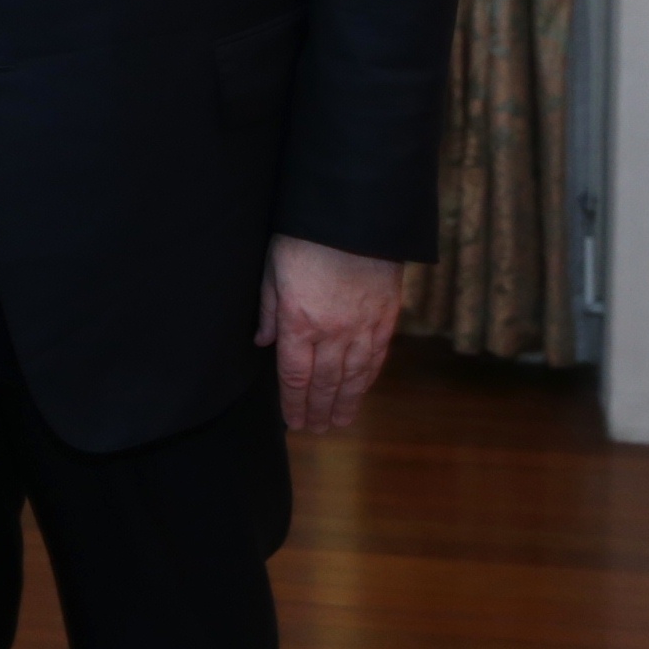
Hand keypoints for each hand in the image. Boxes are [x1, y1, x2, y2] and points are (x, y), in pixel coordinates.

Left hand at [255, 233, 402, 431]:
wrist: (355, 218)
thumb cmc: (304, 238)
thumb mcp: (273, 267)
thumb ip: (269, 309)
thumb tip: (263, 341)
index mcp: (299, 322)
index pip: (294, 375)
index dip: (293, 402)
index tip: (293, 421)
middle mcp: (332, 333)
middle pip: (324, 383)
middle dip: (318, 410)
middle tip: (316, 430)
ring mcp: (362, 328)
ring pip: (353, 377)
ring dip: (345, 403)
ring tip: (339, 423)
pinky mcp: (386, 318)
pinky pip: (376, 358)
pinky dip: (367, 380)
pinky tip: (361, 391)